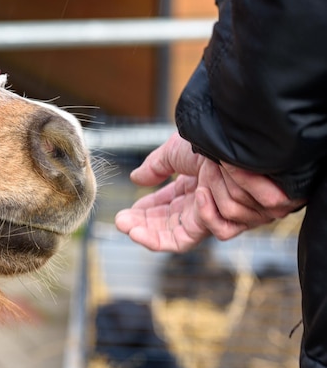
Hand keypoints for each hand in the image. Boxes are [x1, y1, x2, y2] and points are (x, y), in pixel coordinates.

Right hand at [115, 132, 303, 251]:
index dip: (143, 218)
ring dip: (170, 223)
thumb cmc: (213, 135)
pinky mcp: (242, 218)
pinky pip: (219, 229)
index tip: (123, 219)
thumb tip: (135, 179)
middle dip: (146, 231)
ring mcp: (221, 213)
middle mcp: (204, 205)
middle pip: (171, 230)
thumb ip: (156, 168)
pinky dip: (210, 214)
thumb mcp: (175, 150)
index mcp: (189, 189)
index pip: (163, 212)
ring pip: (189, 235)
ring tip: (146, 218)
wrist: (241, 132)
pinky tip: (202, 195)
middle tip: (124, 227)